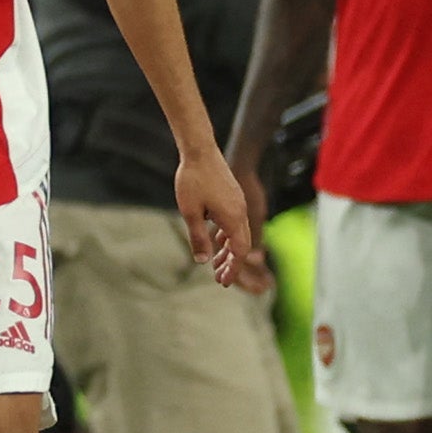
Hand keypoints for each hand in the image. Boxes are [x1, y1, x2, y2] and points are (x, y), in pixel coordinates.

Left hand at [174, 144, 269, 293]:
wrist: (199, 150)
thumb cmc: (193, 180)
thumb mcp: (190, 212)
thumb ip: (198, 238)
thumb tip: (202, 261)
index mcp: (233, 219)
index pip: (238, 252)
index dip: (233, 269)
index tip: (223, 282)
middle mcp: (240, 212)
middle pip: (241, 244)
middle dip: (231, 263)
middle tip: (219, 278)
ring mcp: (238, 203)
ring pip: (238, 233)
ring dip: (228, 249)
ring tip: (216, 262)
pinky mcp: (233, 196)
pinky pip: (234, 222)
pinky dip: (227, 234)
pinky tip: (216, 238)